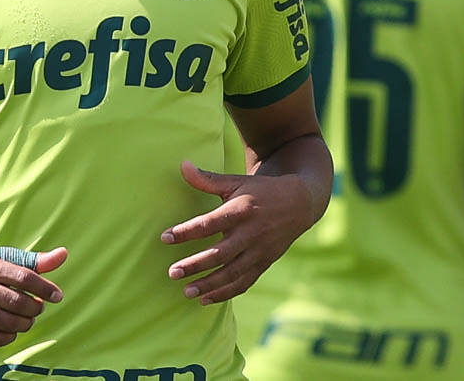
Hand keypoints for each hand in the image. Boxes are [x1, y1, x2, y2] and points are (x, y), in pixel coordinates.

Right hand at [0, 246, 66, 347]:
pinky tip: (12, 328)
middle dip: (35, 308)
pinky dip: (11, 335)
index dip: (45, 288)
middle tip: (37, 307)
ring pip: (10, 323)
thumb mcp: (0, 258)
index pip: (23, 277)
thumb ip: (31, 260)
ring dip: (26, 323)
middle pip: (18, 302)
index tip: (57, 296)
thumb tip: (63, 255)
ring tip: (27, 317)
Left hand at [162, 160, 316, 303]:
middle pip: (220, 254)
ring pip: (233, 273)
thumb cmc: (259, 191)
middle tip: (172, 273)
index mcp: (241, 211)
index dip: (187, 231)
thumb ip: (207, 179)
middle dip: (196, 265)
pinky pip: (244, 282)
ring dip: (209, 285)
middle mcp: (251, 234)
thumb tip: (182, 165)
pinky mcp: (264, 263)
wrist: (299, 204)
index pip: (210, 223)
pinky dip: (226, 292)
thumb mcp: (236, 182)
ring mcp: (259, 251)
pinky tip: (204, 299)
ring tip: (186, 291)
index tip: (165, 237)